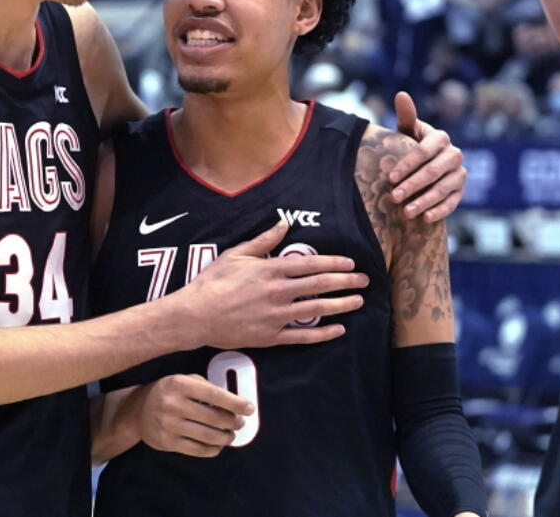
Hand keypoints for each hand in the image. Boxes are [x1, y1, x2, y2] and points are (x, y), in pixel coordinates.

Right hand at [129, 375, 251, 457]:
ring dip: (225, 437)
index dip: (235, 402)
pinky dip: (213, 449)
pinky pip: (198, 450)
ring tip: (230, 435)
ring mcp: (170, 425)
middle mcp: (173, 404)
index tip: (250, 408)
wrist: (138, 411)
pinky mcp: (168, 443)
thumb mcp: (183, 380)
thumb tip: (232, 402)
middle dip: (233, 422)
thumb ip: (205, 387)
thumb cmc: (168, 392)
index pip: (214, 395)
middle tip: (240, 423)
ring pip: (208, 436)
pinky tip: (217, 445)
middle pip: (214, 418)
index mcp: (180, 384)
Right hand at [178, 221, 366, 349]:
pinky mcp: (271, 336)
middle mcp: (278, 292)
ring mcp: (276, 316)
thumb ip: (263, 241)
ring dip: (341, 305)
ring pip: (316, 310)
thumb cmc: (213, 282)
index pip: (311, 264)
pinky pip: (303, 336)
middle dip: (345, 282)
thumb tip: (283, 224)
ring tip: (358, 301)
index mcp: (270, 270)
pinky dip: (323, 333)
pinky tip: (339, 330)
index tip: (350, 262)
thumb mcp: (236, 254)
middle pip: (320, 285)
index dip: (334, 262)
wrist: (195, 315)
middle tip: (364, 280)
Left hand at [389, 92, 464, 222]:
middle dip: (413, 185)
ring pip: (443, 189)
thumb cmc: (410, 145)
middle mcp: (454, 155)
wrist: (425, 166)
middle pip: (433, 172)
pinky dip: (439, 211)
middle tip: (394, 196)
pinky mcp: (461, 193)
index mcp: (440, 138)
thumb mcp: (407, 131)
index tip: (390, 178)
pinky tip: (424, 218)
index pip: (424, 151)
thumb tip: (401, 94)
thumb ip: (406, 115)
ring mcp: (459, 175)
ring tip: (406, 212)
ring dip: (424, 201)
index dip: (407, 164)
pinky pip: (452, 203)